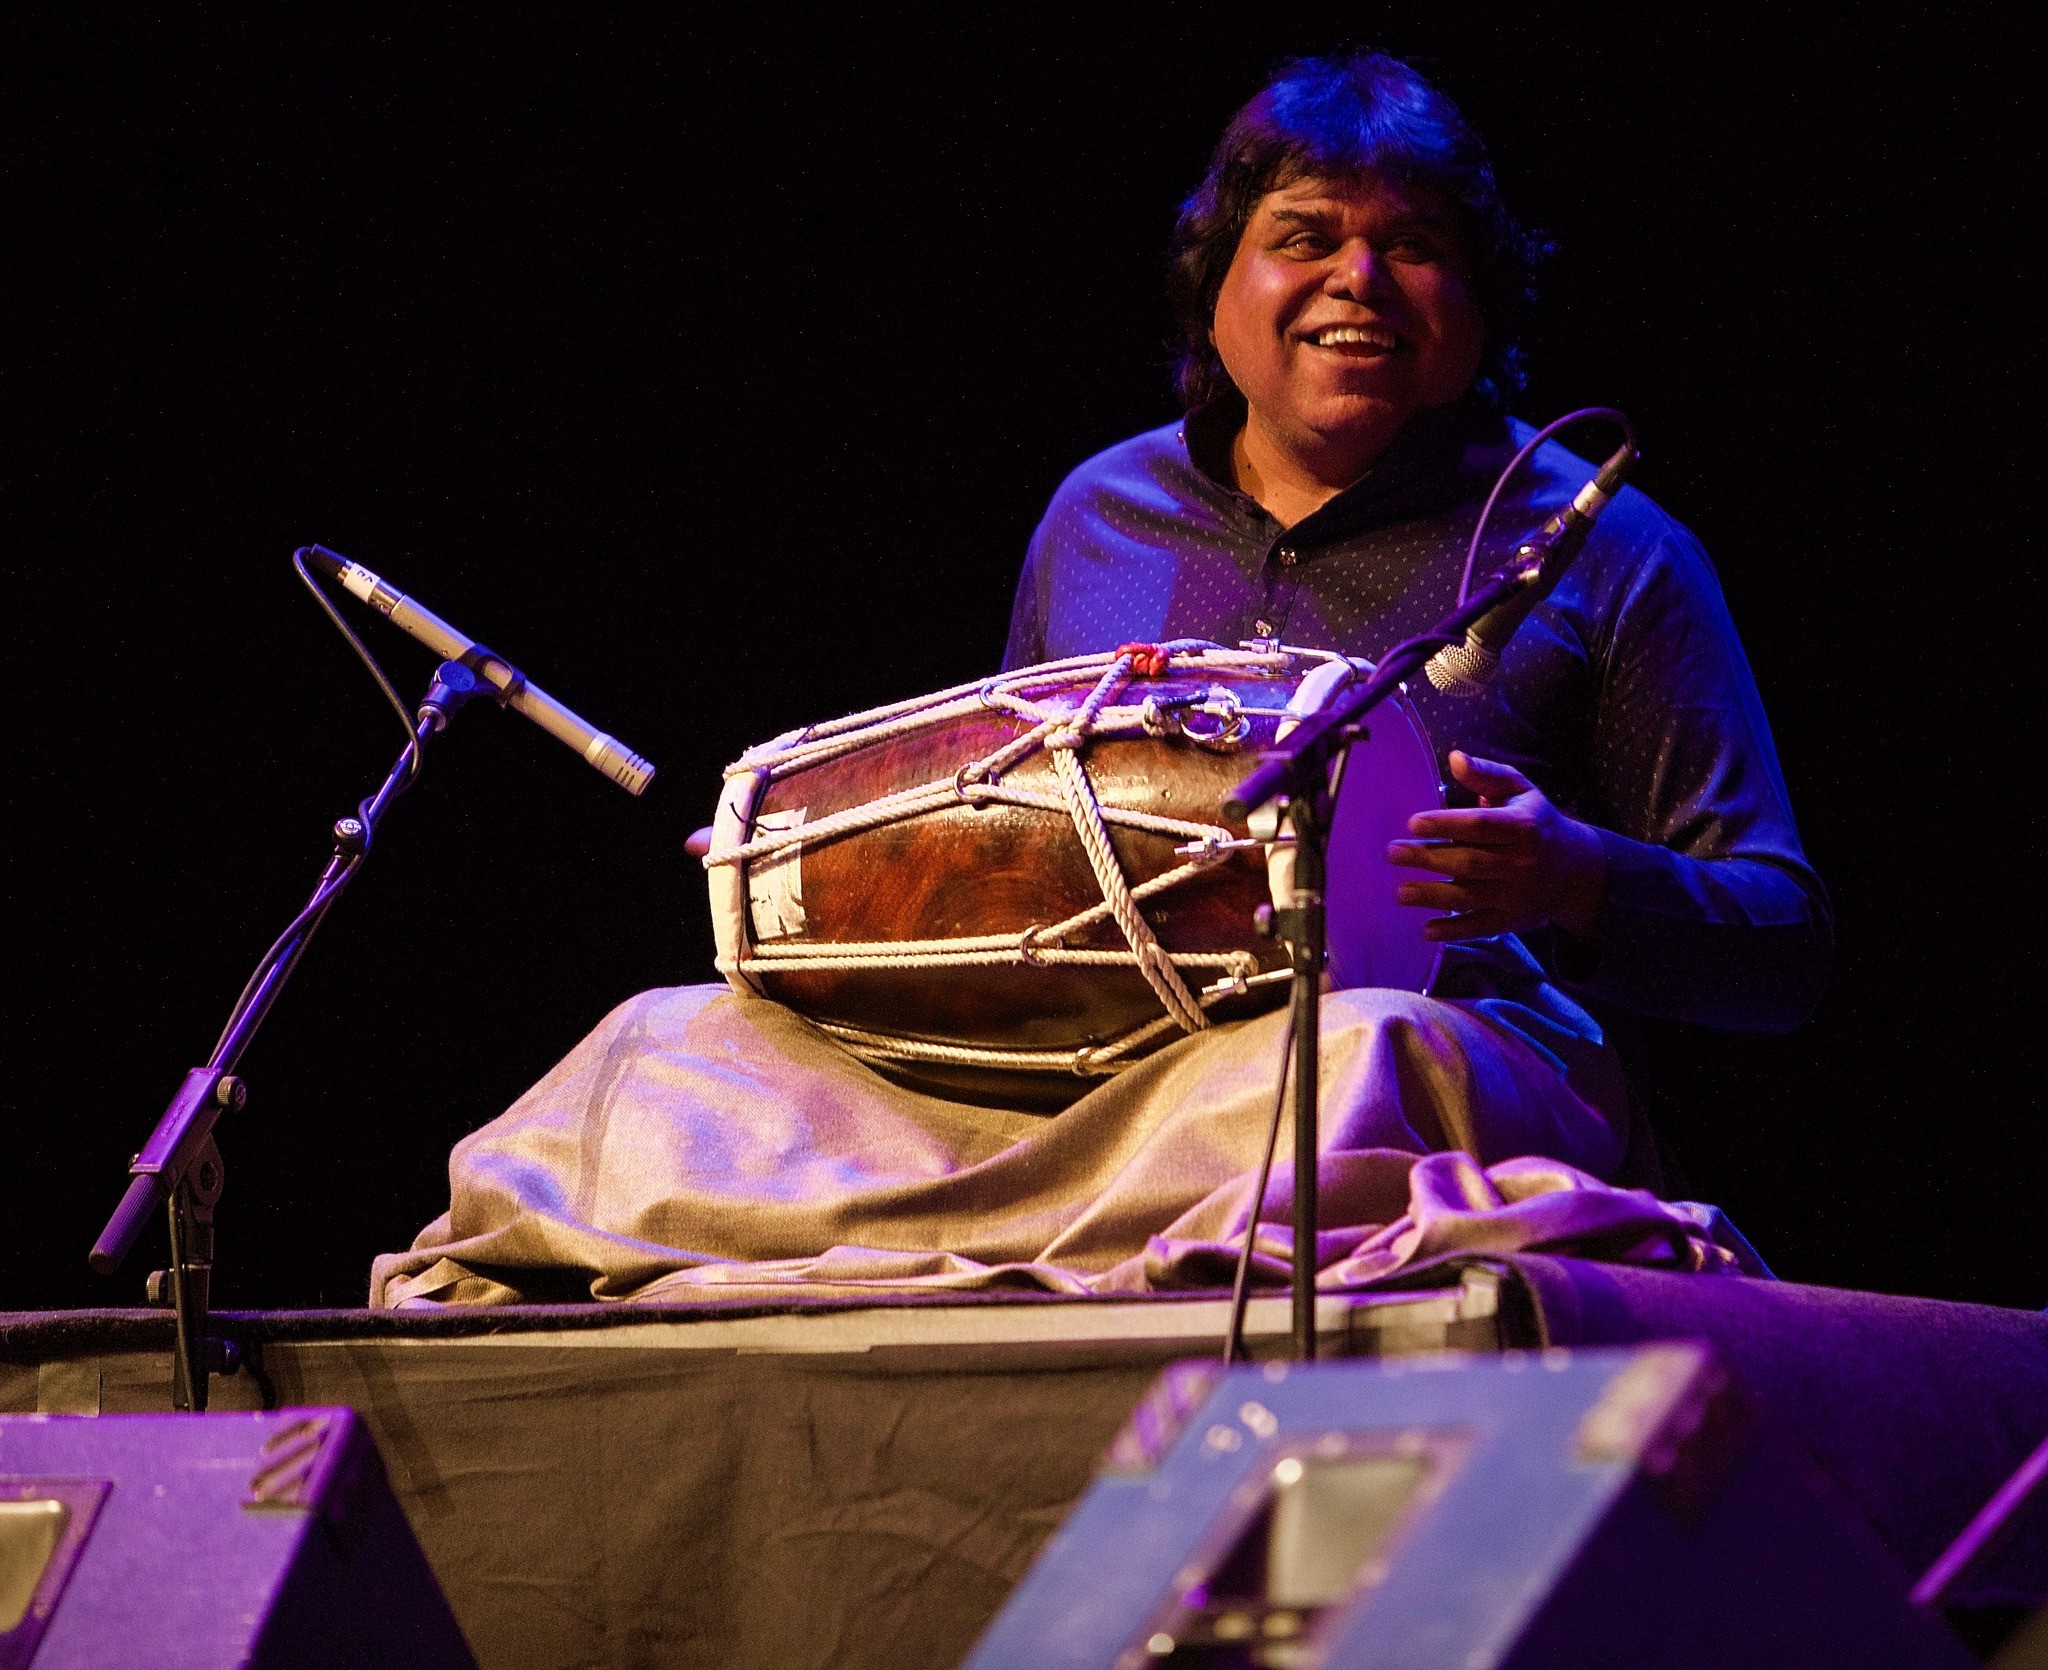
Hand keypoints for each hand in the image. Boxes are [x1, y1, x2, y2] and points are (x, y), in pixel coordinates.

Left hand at [1386, 751, 1606, 941]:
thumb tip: (1455, 758)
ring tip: (1400, 892)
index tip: (1412, 823)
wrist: (1577, 869)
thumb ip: (1487, 775)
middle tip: (1392, 854)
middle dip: (1428, 860)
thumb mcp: (1520, 790)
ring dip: (1432, 897)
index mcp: (1523, 826)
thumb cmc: (1536, 820)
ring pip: (1471, 897)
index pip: (1480, 825)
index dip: (1446, 824)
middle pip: (1469, 862)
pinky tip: (1426, 931)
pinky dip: (1454, 931)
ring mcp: (1517, 894)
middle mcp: (1522, 862)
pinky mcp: (1513, 919)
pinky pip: (1481, 927)